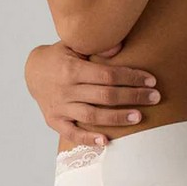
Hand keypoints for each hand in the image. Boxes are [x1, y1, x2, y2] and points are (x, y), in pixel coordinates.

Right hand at [24, 39, 159, 146]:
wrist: (32, 71)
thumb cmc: (61, 56)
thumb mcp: (74, 44)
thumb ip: (96, 46)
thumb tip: (119, 47)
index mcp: (72, 68)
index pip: (107, 75)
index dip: (131, 78)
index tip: (151, 80)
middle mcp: (65, 89)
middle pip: (104, 96)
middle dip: (132, 97)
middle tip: (155, 98)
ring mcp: (59, 107)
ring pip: (92, 116)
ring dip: (117, 118)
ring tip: (139, 117)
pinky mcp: (54, 121)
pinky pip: (72, 133)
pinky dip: (88, 139)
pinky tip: (107, 141)